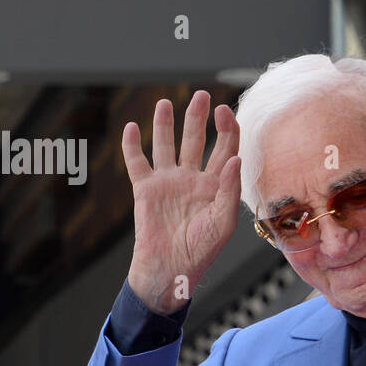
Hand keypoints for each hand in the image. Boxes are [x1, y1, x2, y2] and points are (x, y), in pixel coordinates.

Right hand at [123, 91, 241, 313]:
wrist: (170, 269)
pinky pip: (137, 163)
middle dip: (198, 117)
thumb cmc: (201, 251)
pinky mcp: (145, 189)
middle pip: (196, 140)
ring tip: (165, 102)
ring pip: (166, 145)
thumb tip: (234, 158)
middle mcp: (192, 178)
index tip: (225, 111)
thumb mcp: (222, 222)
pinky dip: (132, 146)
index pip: (224, 147)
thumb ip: (229, 189)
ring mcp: (168, 182)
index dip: (227, 128)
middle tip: (201, 96)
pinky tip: (131, 128)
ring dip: (165, 124)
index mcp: (216, 184)